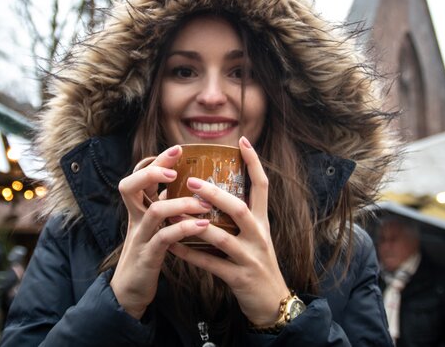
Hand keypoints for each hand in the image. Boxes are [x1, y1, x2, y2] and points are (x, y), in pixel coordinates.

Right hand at [110, 145, 213, 318]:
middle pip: (129, 186)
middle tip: (176, 170)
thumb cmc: (150, 252)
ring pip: (154, 211)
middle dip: (152, 172)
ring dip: (180, 203)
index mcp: (139, 208)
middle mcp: (136, 218)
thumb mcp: (156, 225)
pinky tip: (202, 226)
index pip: (138, 176)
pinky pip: (164, 238)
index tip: (178, 149)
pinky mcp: (148, 256)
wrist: (131, 290)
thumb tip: (194, 187)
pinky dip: (184, 229)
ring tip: (203, 203)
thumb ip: (167, 205)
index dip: (155, 161)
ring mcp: (140, 237)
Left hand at [167, 136, 290, 325]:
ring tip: (176, 211)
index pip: (262, 186)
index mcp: (263, 221)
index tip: (242, 140)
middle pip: (240, 208)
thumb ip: (240, 216)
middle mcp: (259, 235)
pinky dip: (191, 254)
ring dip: (197, 224)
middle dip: (216, 194)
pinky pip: (211, 264)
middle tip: (192, 180)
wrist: (271, 303)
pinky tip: (173, 246)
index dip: (254, 162)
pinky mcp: (239, 278)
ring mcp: (250, 257)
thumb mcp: (255, 236)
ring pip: (223, 237)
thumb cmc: (257, 264)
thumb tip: (215, 191)